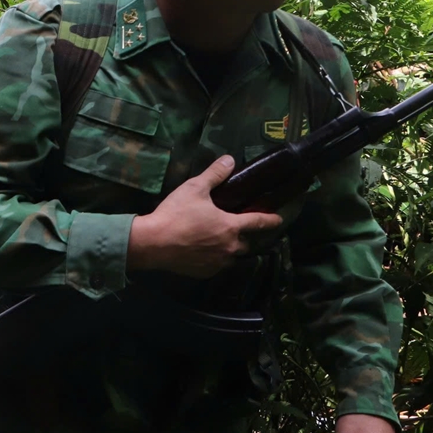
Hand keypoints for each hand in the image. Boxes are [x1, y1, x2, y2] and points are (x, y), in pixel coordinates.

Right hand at [127, 155, 282, 277]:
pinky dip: (213, 259)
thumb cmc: (176, 214)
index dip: (270, 220)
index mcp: (231, 226)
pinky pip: (215, 266)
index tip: (279, 219)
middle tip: (235, 228)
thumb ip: (214, 174)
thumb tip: (230, 160)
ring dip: (229, 249)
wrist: (153, 243)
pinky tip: (202, 252)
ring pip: (231, 257)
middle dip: (244, 237)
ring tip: (217, 241)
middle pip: (246, 243)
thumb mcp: (194, 188)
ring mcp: (217, 263)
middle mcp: (230, 247)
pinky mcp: (204, 273)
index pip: (258, 222)